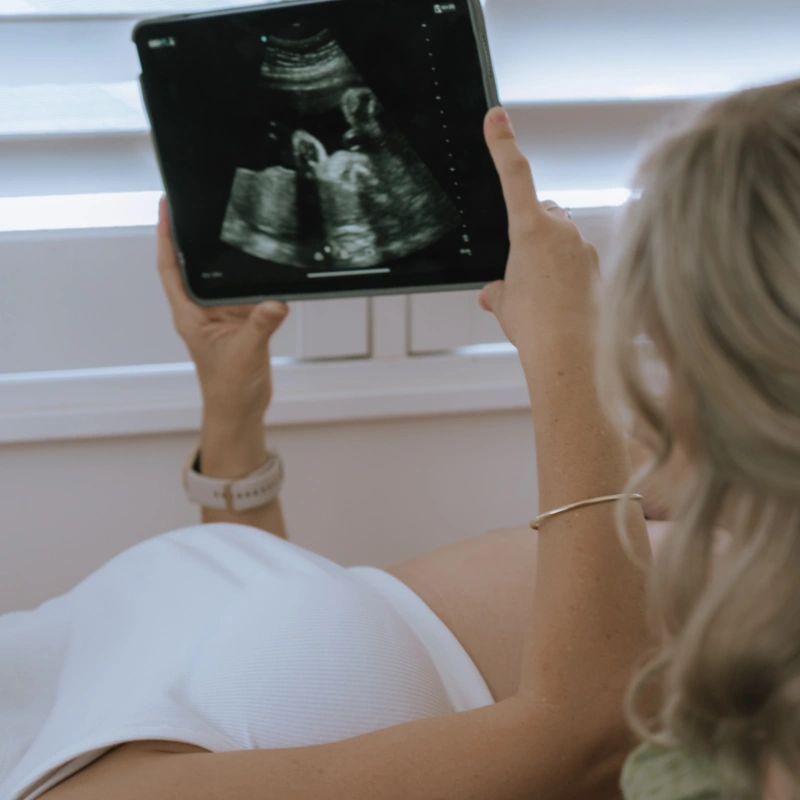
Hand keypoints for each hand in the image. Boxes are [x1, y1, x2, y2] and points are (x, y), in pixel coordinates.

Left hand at [156, 196, 289, 426]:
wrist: (240, 410)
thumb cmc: (229, 389)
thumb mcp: (245, 353)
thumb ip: (260, 326)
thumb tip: (275, 303)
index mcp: (190, 315)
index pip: (171, 268)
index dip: (166, 237)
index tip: (166, 208)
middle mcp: (203, 311)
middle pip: (196, 266)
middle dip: (196, 236)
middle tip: (201, 205)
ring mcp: (223, 316)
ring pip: (225, 278)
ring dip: (231, 260)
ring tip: (238, 231)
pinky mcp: (243, 322)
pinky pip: (249, 294)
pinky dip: (257, 282)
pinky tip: (265, 270)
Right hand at [477, 108, 600, 354]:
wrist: (572, 355)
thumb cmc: (537, 327)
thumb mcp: (504, 304)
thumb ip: (499, 289)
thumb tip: (494, 292)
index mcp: (530, 230)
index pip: (514, 176)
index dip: (503, 144)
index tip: (497, 117)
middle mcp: (562, 231)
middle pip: (544, 214)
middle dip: (532, 232)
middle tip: (521, 269)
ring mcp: (585, 247)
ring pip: (563, 239)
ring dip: (550, 259)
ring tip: (542, 297)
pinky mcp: (601, 266)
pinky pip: (579, 261)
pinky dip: (568, 276)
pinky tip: (561, 303)